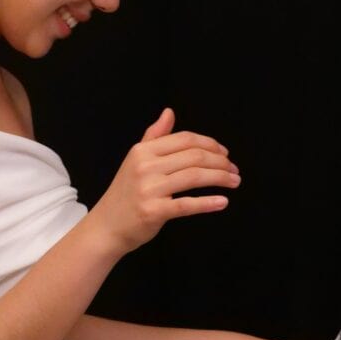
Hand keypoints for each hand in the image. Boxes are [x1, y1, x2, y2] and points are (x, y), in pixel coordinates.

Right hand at [89, 108, 240, 255]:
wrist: (106, 226)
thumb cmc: (125, 194)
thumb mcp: (136, 160)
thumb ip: (154, 136)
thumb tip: (169, 112)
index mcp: (143, 151)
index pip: (185, 139)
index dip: (210, 144)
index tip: (225, 154)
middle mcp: (145, 166)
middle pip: (194, 156)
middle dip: (221, 162)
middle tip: (234, 170)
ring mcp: (149, 189)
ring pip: (194, 177)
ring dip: (220, 178)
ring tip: (234, 182)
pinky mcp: (153, 211)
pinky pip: (187, 205)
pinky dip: (208, 203)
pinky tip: (222, 202)